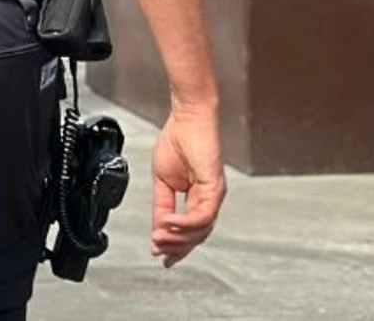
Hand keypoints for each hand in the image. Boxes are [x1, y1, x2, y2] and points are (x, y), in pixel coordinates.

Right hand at [150, 108, 224, 266]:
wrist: (187, 118)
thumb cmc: (177, 140)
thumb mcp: (162, 180)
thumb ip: (161, 204)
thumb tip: (158, 226)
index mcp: (198, 197)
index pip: (190, 230)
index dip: (175, 245)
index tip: (160, 255)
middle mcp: (209, 199)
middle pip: (198, 236)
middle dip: (176, 247)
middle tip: (159, 252)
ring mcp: (214, 195)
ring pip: (201, 230)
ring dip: (178, 238)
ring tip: (159, 238)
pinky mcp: (215, 187)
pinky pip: (202, 215)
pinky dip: (184, 223)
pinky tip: (168, 223)